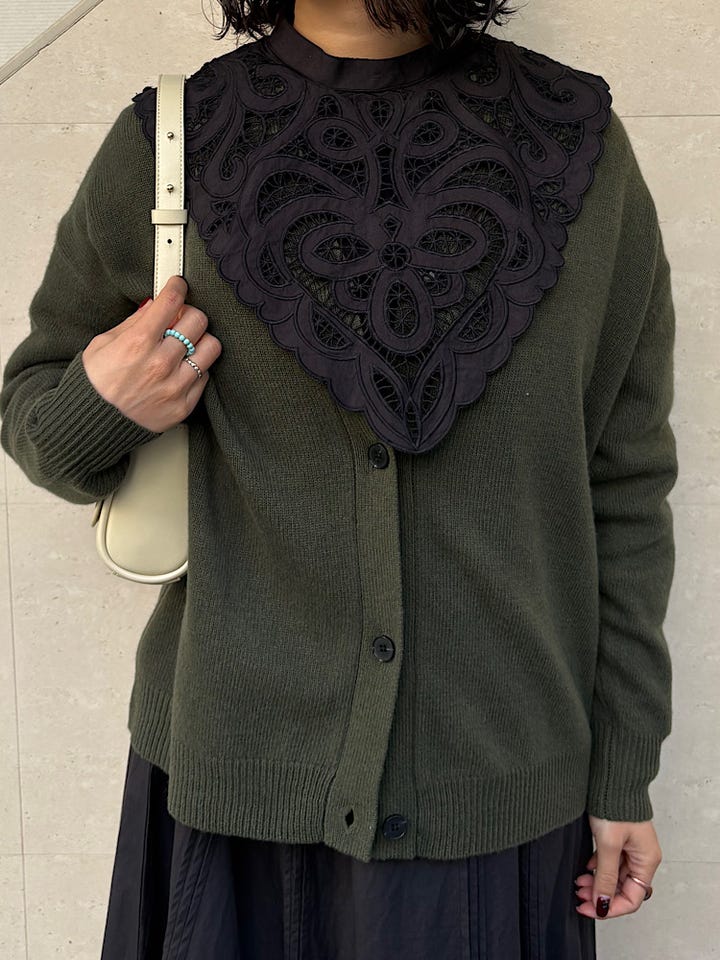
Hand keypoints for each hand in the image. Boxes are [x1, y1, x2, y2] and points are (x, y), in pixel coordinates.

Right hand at [81, 275, 221, 432]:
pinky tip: (181, 369)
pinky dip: (196, 368)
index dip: (178, 287)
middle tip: (181, 319)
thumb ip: (133, 323)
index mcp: (138, 342)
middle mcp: (161, 362)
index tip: (178, 285)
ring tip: (186, 345)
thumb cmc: (95, 383)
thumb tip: (154, 304)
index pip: (171, 302)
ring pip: (211, 348)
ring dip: (200, 341)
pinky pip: (205, 376)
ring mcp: (175, 385)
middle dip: (190, 314)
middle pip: (198, 321)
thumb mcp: (103, 344)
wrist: (93, 424)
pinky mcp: (184, 405)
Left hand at [574, 815, 660, 919]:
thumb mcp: (609, 844)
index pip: (631, 898)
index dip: (610, 908)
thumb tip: (602, 904)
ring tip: (578, 884)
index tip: (588, 908)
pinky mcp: (620, 839)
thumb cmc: (616, 806)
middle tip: (579, 896)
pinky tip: (585, 869)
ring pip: (614, 876)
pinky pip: (610, 862)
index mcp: (646, 861)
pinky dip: (597, 869)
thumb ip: (606, 876)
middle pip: (623, 888)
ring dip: (597, 883)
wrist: (613, 777)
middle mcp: (642, 857)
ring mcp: (631, 848)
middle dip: (600, 895)